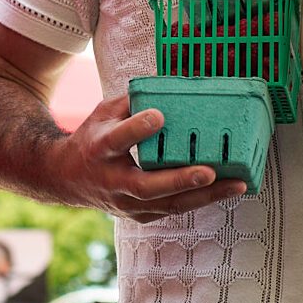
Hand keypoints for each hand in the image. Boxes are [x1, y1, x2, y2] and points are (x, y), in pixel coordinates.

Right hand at [55, 94, 248, 221]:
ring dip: (203, 196)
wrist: (66, 178)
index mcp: (100, 148)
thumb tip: (167, 87)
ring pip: (168, 205)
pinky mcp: (140, 215)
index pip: (118, 140)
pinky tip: (225, 190)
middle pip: (147, 186)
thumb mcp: (103, 113)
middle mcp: (113, 181)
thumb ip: (132, 102)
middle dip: (179, 180)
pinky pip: (174, 209)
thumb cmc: (92, 139)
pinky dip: (200, 201)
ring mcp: (126, 203)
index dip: (137, 128)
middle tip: (208, 171)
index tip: (159, 116)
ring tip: (235, 184)